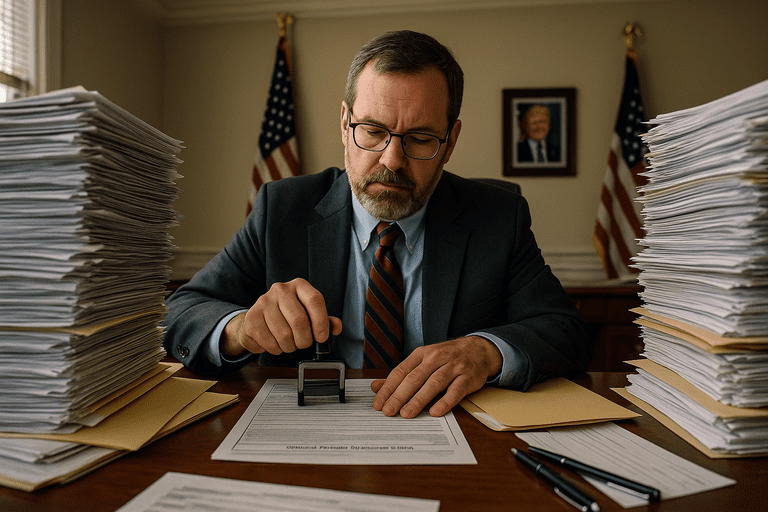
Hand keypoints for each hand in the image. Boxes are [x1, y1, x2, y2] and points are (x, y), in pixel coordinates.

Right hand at [221, 278, 342, 357]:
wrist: (259, 319)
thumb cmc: (288, 316)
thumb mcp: (309, 314)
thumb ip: (325, 320)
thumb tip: (336, 326)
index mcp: (299, 286)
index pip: (315, 300)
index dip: (321, 322)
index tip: (321, 337)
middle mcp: (281, 289)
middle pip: (299, 320)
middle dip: (305, 340)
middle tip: (304, 343)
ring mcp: (264, 302)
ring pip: (284, 334)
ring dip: (290, 346)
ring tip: (289, 343)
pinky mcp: (252, 317)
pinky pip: (269, 342)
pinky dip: (276, 349)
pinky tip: (276, 343)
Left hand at [370, 336, 502, 417]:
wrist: (479, 350)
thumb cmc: (446, 358)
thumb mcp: (423, 361)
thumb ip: (400, 375)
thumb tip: (375, 387)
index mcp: (422, 354)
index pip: (401, 371)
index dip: (388, 388)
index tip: (378, 404)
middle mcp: (436, 358)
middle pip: (414, 378)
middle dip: (399, 396)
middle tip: (388, 411)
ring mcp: (453, 367)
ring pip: (433, 383)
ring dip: (418, 400)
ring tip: (406, 414)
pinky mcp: (468, 377)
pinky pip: (455, 391)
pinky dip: (445, 401)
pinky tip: (435, 412)